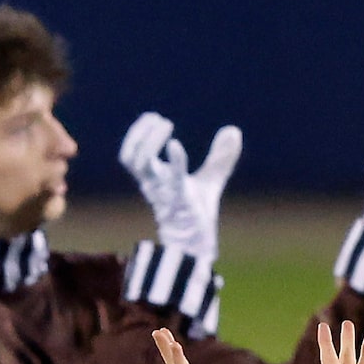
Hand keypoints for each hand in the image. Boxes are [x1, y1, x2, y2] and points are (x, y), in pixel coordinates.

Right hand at [119, 111, 241, 258]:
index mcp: (154, 179)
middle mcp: (153, 185)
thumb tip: (233, 131)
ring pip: (141, 165)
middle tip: (161, 120)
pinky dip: (173, 161)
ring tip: (166, 125)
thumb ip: (219, 158)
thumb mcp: (210, 181)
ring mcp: (164, 192)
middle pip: (130, 157)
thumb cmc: (197, 214)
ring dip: (149, 141)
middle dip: (140, 134)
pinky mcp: (179, 201)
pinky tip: (176, 145)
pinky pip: (171, 179)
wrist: (197, 246)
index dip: (138, 133)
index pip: (132, 153)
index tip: (154, 117)